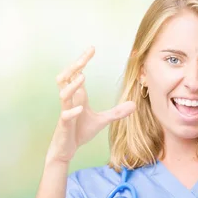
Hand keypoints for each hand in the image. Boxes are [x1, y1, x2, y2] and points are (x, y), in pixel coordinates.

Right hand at [46, 46, 135, 163]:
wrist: (68, 148)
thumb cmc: (80, 131)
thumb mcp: (103, 120)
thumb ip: (117, 112)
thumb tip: (134, 105)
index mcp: (78, 96)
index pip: (77, 73)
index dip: (83, 60)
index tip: (92, 48)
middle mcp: (70, 100)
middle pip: (65, 78)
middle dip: (74, 66)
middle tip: (85, 57)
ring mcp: (66, 112)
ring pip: (63, 94)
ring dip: (72, 86)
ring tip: (83, 77)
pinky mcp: (64, 124)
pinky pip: (65, 116)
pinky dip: (71, 112)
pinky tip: (80, 110)